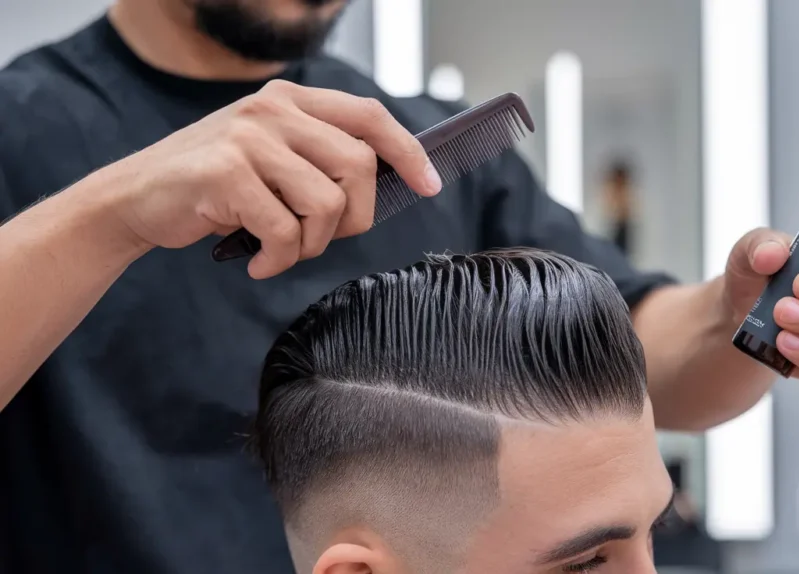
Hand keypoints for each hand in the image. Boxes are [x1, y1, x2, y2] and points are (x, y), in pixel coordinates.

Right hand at [104, 80, 441, 278]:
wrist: (136, 198)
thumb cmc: (216, 187)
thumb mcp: (273, 158)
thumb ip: (321, 159)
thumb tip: (391, 184)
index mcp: (291, 100)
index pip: (370, 117)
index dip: (408, 153)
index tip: (430, 185)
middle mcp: (273, 109)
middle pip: (359, 167)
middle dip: (353, 219)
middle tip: (318, 238)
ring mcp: (250, 137)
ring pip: (327, 204)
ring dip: (310, 244)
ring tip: (280, 249)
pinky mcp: (227, 173)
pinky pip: (286, 232)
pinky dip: (278, 260)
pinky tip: (257, 262)